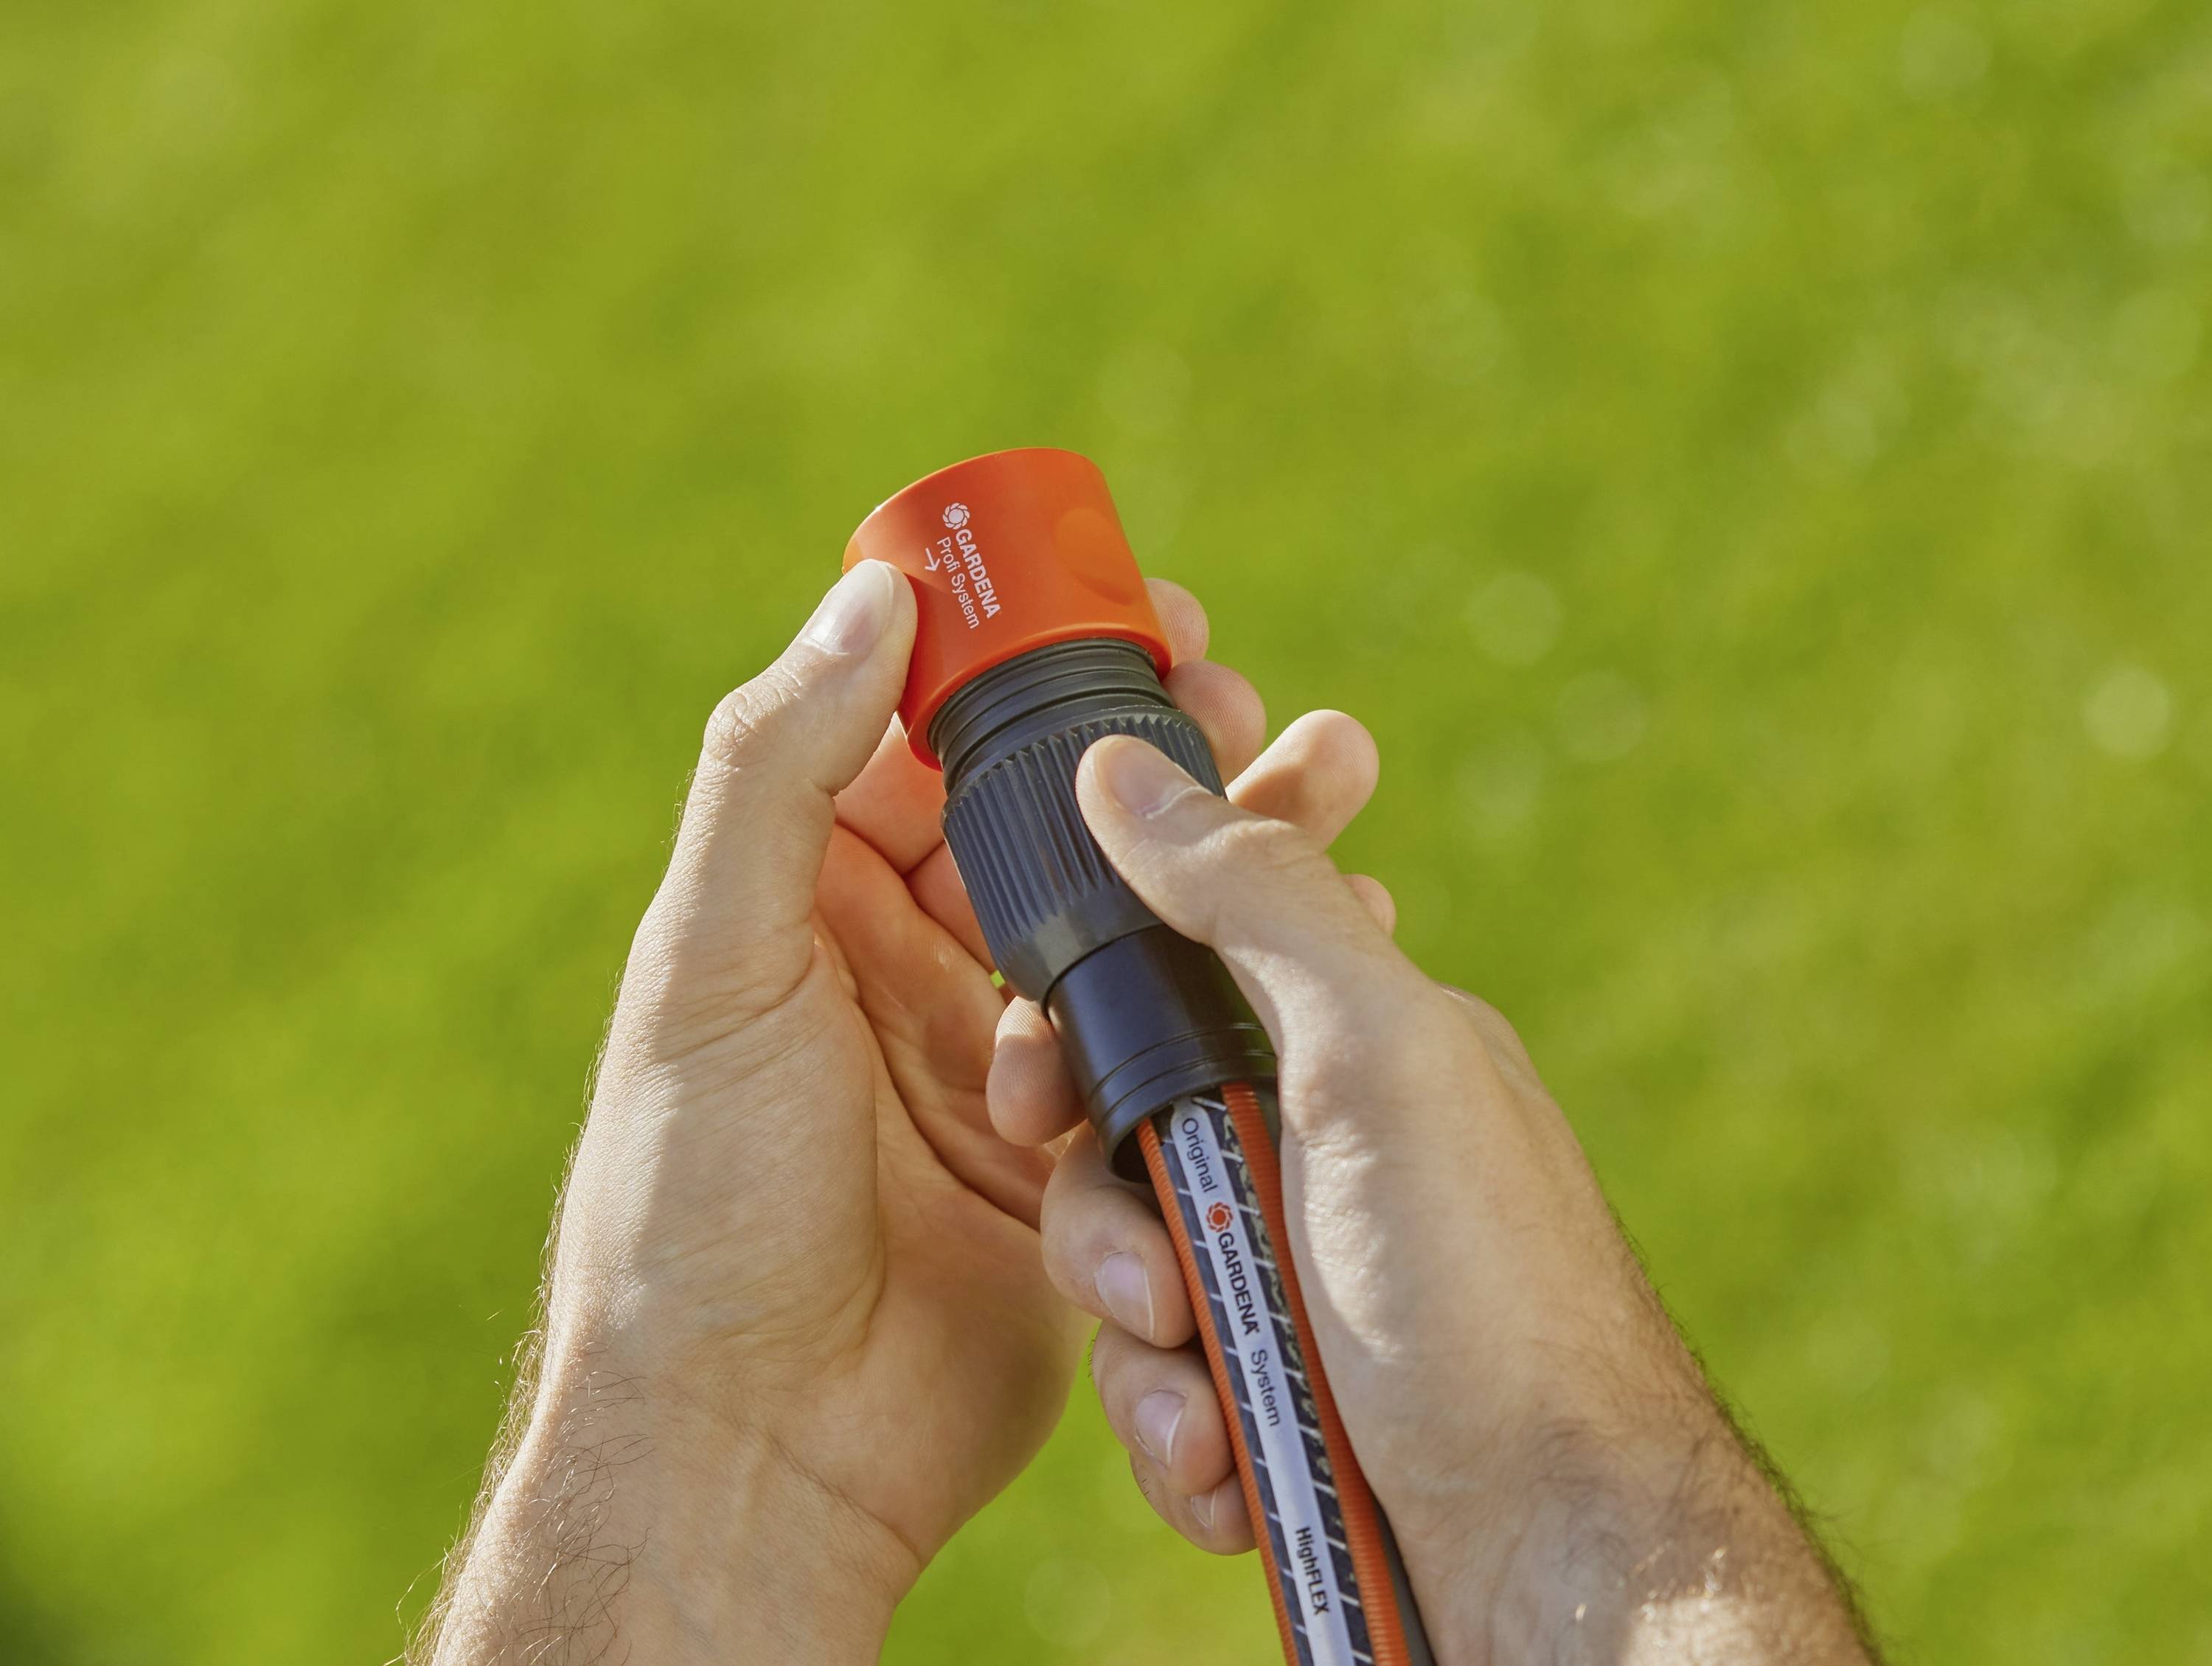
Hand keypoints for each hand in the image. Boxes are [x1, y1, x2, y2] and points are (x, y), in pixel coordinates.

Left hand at [421, 564, 1283, 1662]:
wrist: (757, 1446)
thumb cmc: (697, 1199)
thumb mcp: (714, 963)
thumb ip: (776, 773)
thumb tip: (869, 596)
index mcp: (816, 900)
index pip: (936, 738)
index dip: (1034, 664)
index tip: (1138, 604)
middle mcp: (914, 966)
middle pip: (1059, 823)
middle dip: (1159, 752)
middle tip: (1251, 698)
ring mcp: (1002, 1063)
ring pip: (1131, 926)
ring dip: (1224, 855)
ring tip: (1329, 785)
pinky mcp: (1072, 1161)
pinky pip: (1163, 1053)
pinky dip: (1236, 997)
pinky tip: (1317, 941)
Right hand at [996, 737, 1877, 1663]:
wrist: (1553, 1556)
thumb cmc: (1485, 1291)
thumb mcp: (1376, 1051)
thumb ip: (1250, 897)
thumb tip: (1125, 762)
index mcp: (1349, 1040)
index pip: (1176, 962)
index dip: (1089, 1002)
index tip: (1039, 1063)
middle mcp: (1318, 1146)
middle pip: (1119, 1130)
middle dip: (1105, 1213)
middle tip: (1149, 1274)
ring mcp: (1295, 1273)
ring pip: (1125, 1265)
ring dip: (1144, 1346)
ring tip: (1214, 1403)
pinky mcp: (1276, 1391)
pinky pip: (1161, 1382)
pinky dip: (1181, 1431)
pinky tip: (1233, 1471)